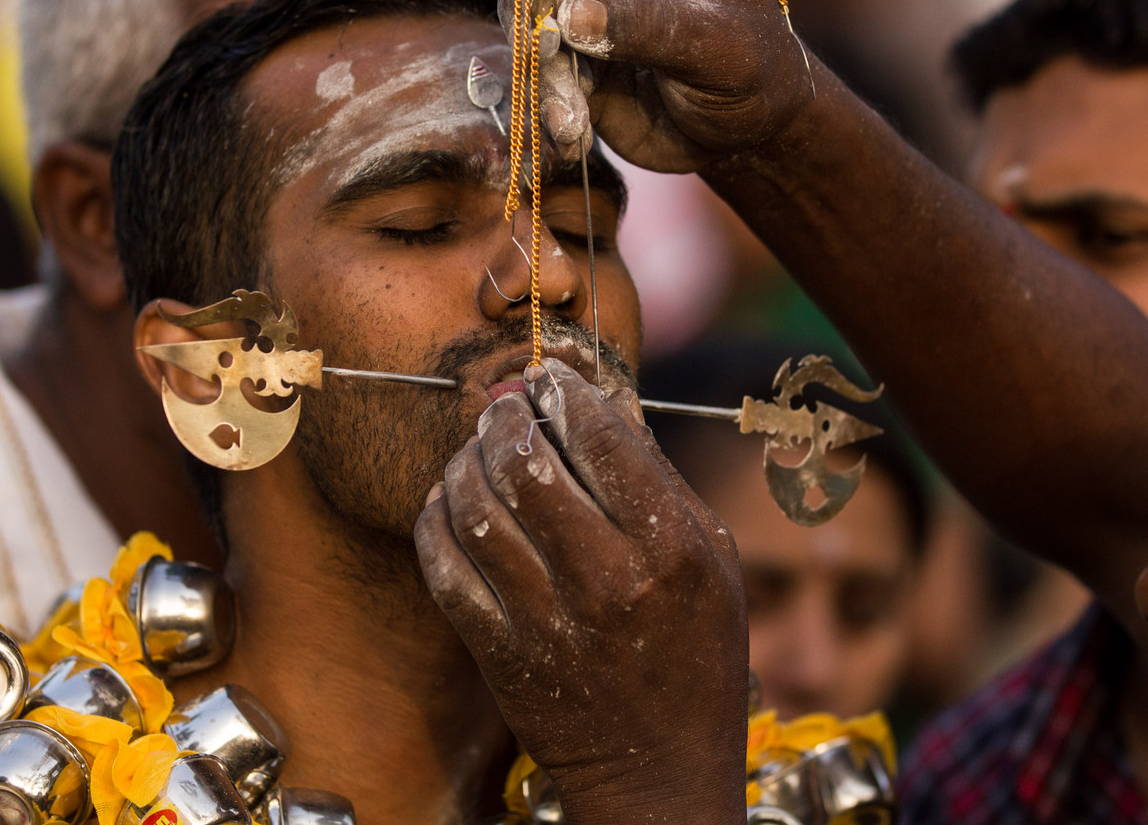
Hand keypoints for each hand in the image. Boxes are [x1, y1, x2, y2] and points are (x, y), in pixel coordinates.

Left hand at [414, 359, 747, 824]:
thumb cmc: (697, 654)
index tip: (550, 378)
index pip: (601, 439)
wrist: (658, 769)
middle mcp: (606, 578)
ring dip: (463, 462)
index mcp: (670, 548)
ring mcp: (546, 618)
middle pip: (526, 463)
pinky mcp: (500, 652)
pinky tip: (448, 502)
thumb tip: (601, 405)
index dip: (565, 392)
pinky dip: (435, 519)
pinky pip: (443, 565)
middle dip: (505, 418)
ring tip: (475, 449)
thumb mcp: (712, 559)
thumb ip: (658, 480)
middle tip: (503, 407)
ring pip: (475, 507)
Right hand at [498, 0, 815, 171]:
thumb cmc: (753, 70)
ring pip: (538, 45)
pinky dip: (553, 119)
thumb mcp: (715, 46)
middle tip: (550, 74)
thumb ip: (649, 27)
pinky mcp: (580, 75)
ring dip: (545, 89)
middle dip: (537, 36)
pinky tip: (573, 142)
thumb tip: (569, 16)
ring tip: (571, 127)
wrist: (750, 133)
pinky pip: (547, 91)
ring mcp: (590, 28)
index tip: (545, 17)